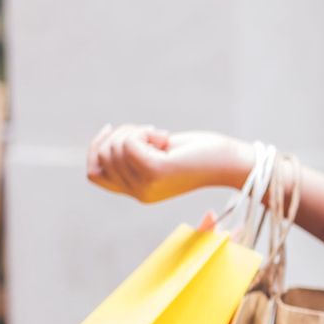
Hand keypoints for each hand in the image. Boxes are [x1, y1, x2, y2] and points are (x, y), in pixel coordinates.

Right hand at [86, 125, 253, 203]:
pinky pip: (129, 143)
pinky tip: (165, 139)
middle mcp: (139, 194)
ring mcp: (146, 186)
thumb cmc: (199, 154)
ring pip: (114, 147)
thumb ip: (133, 154)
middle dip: (123, 134)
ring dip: (135, 132)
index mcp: (138, 192)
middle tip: (155, 135)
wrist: (229, 162)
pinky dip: (144, 132)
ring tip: (162, 138)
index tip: (113, 129)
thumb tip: (106, 137)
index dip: (96, 148)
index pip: (94, 174)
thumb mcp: (159, 154)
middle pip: (103, 156)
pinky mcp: (155, 172)